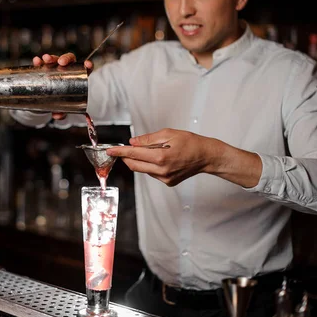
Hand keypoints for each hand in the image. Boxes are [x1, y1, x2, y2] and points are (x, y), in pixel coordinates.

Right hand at [32, 52, 93, 120]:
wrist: (51, 100)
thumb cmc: (63, 101)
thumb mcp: (66, 107)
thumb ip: (65, 112)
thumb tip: (61, 116)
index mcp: (78, 77)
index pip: (86, 68)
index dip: (88, 65)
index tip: (87, 65)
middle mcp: (68, 69)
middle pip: (69, 60)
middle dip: (65, 58)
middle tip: (60, 63)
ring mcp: (57, 68)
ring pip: (55, 59)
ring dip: (51, 58)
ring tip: (45, 59)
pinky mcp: (46, 69)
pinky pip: (43, 63)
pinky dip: (40, 62)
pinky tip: (36, 61)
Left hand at [106, 128, 262, 187]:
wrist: (206, 156)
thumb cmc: (190, 142)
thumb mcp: (169, 134)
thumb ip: (148, 139)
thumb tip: (133, 143)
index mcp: (161, 157)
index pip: (134, 154)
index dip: (120, 152)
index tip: (110, 150)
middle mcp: (161, 170)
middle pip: (134, 165)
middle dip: (126, 157)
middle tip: (123, 149)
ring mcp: (164, 178)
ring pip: (143, 170)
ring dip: (139, 161)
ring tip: (149, 150)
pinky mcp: (168, 182)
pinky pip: (151, 173)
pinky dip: (149, 165)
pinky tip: (159, 158)